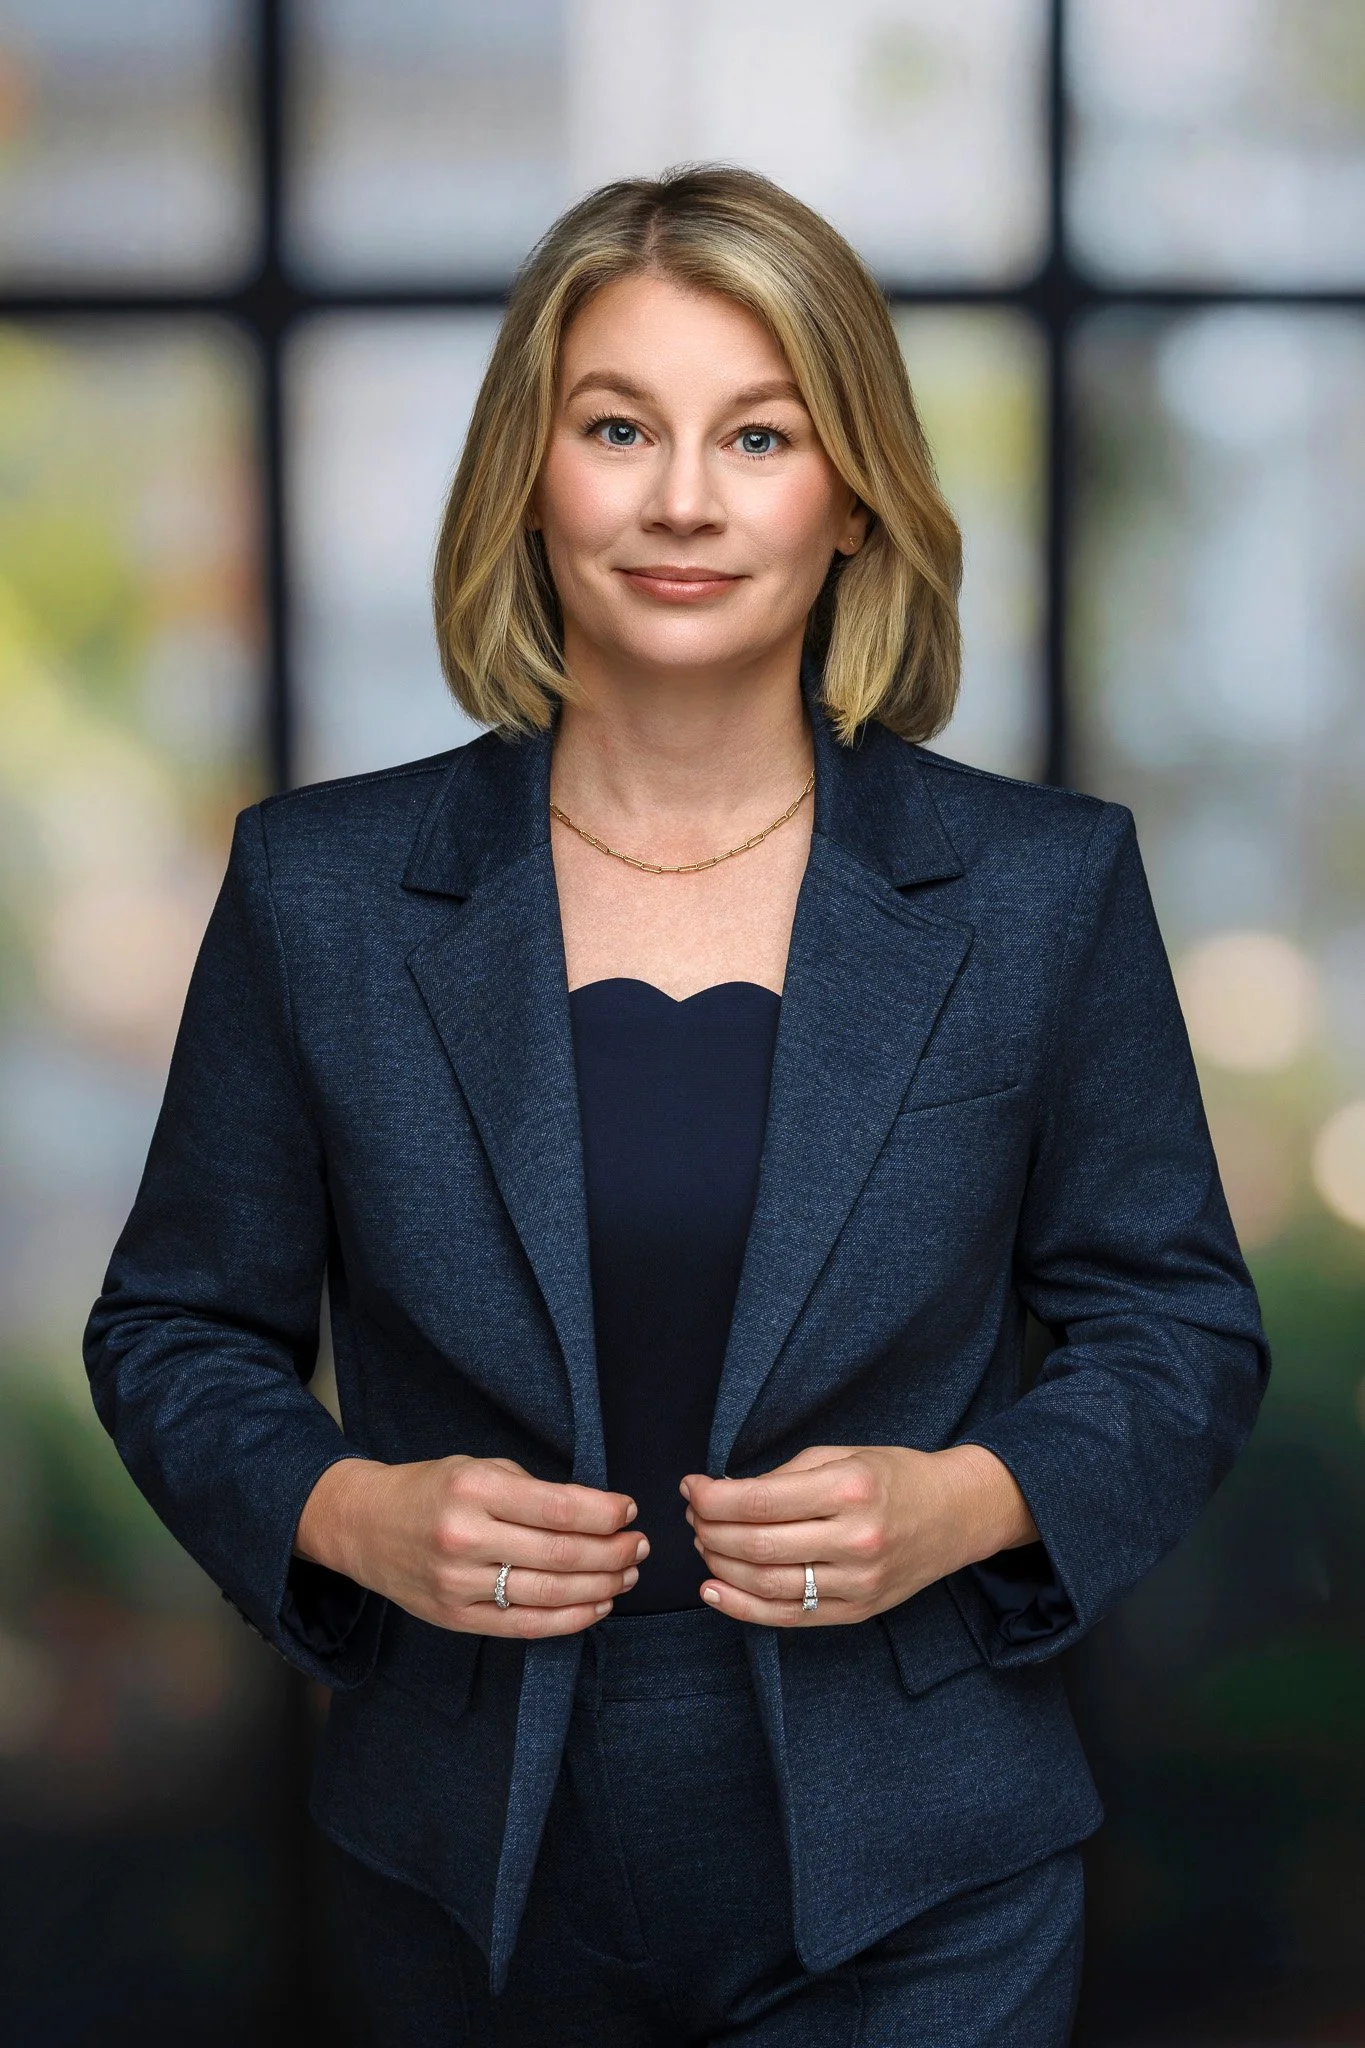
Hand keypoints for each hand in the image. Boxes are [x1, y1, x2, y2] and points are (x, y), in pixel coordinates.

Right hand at [294, 1454, 647, 1637]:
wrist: (365, 1525)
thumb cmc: (432, 1489)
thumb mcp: (479, 1468)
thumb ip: (534, 1489)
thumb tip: (600, 1512)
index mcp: (474, 1490)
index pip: (559, 1508)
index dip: (605, 1513)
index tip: (629, 1511)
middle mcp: (465, 1538)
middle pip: (561, 1554)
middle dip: (612, 1552)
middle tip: (639, 1546)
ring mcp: (458, 1584)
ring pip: (548, 1594)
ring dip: (600, 1586)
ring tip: (627, 1574)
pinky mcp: (455, 1618)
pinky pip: (524, 1625)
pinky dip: (569, 1620)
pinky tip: (597, 1606)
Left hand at [682, 1443, 1037, 1627]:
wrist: (956, 1514)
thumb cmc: (894, 1476)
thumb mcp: (841, 1456)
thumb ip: (784, 1477)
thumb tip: (723, 1495)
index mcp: (850, 1490)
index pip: (760, 1501)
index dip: (712, 1497)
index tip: (690, 1487)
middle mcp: (856, 1540)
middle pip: (757, 1546)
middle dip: (709, 1530)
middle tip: (692, 1515)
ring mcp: (858, 1583)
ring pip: (766, 1585)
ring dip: (719, 1565)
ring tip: (702, 1544)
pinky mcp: (857, 1612)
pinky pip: (787, 1617)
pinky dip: (741, 1608)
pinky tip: (713, 1590)